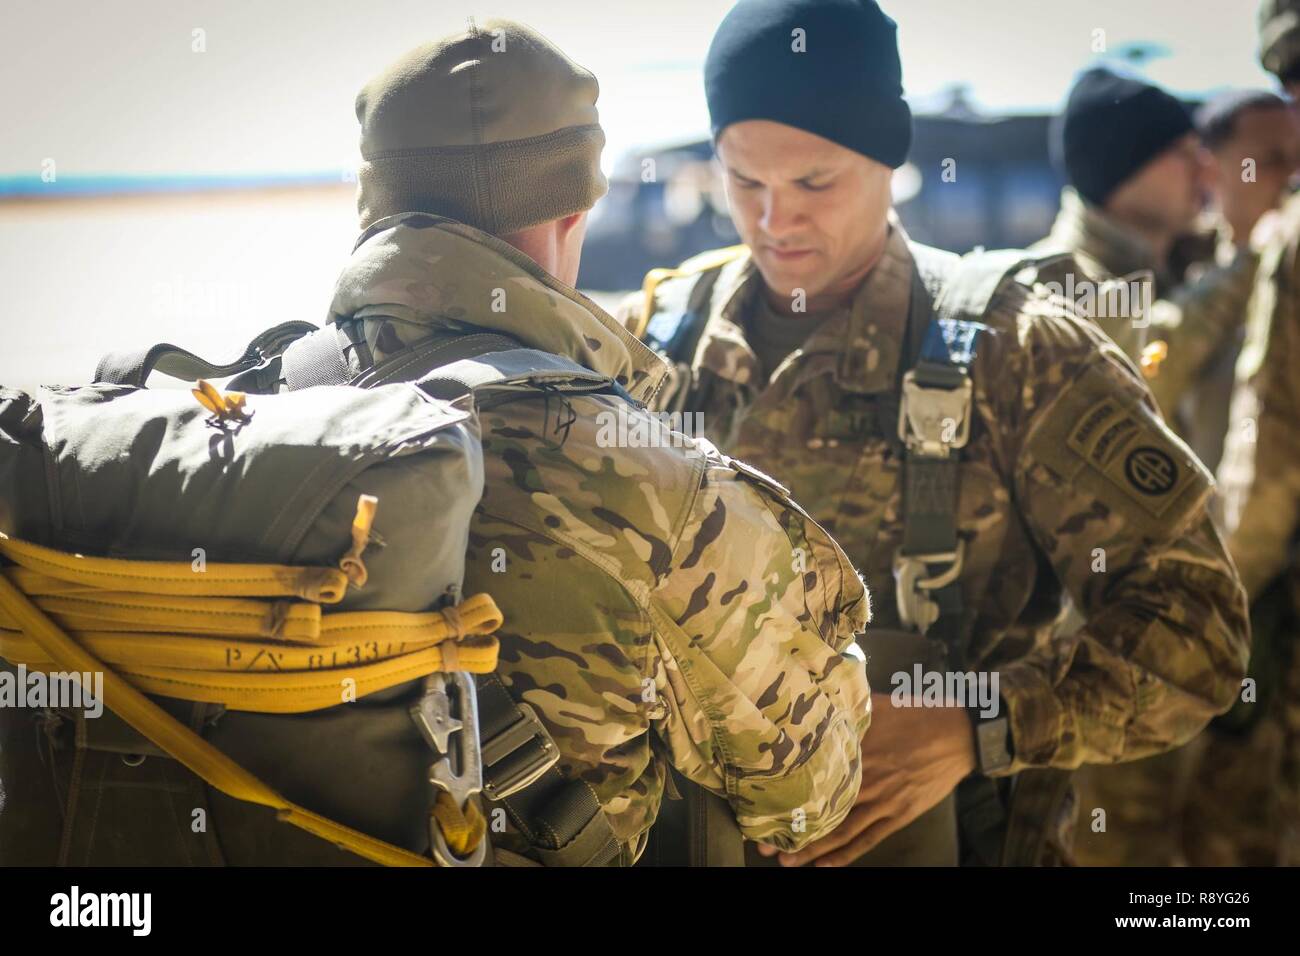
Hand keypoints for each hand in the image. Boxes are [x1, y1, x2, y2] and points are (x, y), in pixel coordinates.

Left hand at [757, 692, 975, 866]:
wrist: (959, 733)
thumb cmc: (916, 713)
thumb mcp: (876, 703)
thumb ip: (846, 707)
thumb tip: (816, 695)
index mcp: (856, 750)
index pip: (813, 775)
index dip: (786, 792)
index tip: (760, 802)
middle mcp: (865, 779)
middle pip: (821, 809)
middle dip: (791, 829)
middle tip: (763, 843)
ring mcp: (883, 800)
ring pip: (841, 831)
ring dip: (812, 849)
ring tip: (786, 861)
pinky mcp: (899, 814)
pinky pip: (868, 839)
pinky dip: (845, 855)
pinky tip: (824, 866)